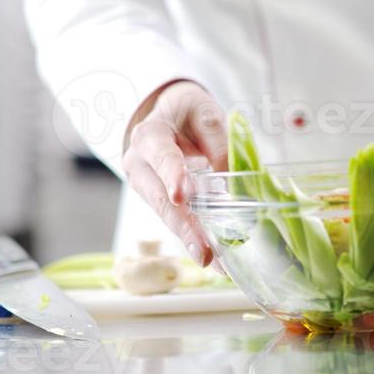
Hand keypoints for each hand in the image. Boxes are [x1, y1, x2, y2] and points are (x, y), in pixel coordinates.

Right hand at [122, 81, 227, 267]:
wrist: (168, 115)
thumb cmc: (186, 112)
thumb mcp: (204, 113)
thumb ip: (218, 143)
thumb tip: (234, 183)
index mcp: (149, 135)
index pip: (161, 155)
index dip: (172, 174)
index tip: (181, 196)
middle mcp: (139, 164)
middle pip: (161, 199)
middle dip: (184, 227)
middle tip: (204, 252)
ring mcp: (145, 186)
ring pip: (167, 216)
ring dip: (191, 239)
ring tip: (215, 261)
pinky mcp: (157, 201)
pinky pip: (174, 219)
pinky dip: (193, 235)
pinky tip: (213, 254)